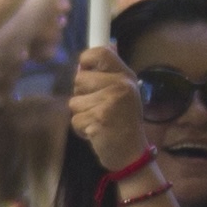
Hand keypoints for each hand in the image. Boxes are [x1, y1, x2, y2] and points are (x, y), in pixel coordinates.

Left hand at [64, 43, 145, 170]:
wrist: (132, 154)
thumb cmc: (123, 122)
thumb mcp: (124, 92)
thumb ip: (109, 74)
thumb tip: (96, 51)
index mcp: (126, 76)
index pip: (99, 52)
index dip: (86, 62)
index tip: (88, 75)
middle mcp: (120, 85)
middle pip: (79, 78)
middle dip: (82, 95)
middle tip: (98, 107)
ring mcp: (110, 102)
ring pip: (74, 101)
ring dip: (81, 114)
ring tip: (98, 121)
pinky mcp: (99, 119)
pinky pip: (75, 119)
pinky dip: (81, 129)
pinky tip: (96, 132)